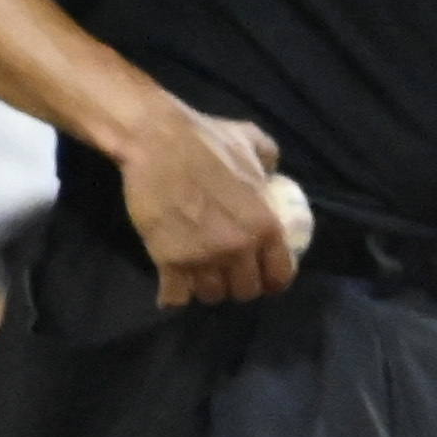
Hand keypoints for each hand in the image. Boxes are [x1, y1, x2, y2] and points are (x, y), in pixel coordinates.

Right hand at [117, 104, 300, 307]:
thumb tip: (273, 174)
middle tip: (226, 273)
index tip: (262, 277)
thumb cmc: (206, 139)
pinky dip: (174, 297)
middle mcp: (239, 247)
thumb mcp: (253, 143)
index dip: (272, 280)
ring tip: (200, 277)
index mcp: (266, 225)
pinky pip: (176, 296)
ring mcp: (204, 257)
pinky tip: (173, 290)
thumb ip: (270, 161)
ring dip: (206, 288)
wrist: (156, 142)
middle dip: (237, 284)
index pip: (280, 275)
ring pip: (211, 295)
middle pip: (245, 290)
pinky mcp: (169, 260)